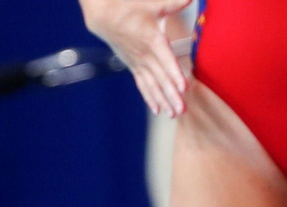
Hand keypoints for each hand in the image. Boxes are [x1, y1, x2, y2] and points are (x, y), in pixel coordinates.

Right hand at [79, 0, 191, 116]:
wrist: (104, 16)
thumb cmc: (130, 8)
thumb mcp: (153, 4)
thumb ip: (174, 2)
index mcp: (152, 40)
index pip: (165, 59)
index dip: (174, 73)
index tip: (182, 87)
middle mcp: (145, 56)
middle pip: (161, 78)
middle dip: (171, 94)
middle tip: (182, 109)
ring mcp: (138, 63)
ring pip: (152, 85)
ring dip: (163, 100)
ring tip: (173, 114)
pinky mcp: (133, 67)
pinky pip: (142, 85)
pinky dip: (150, 98)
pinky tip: (157, 110)